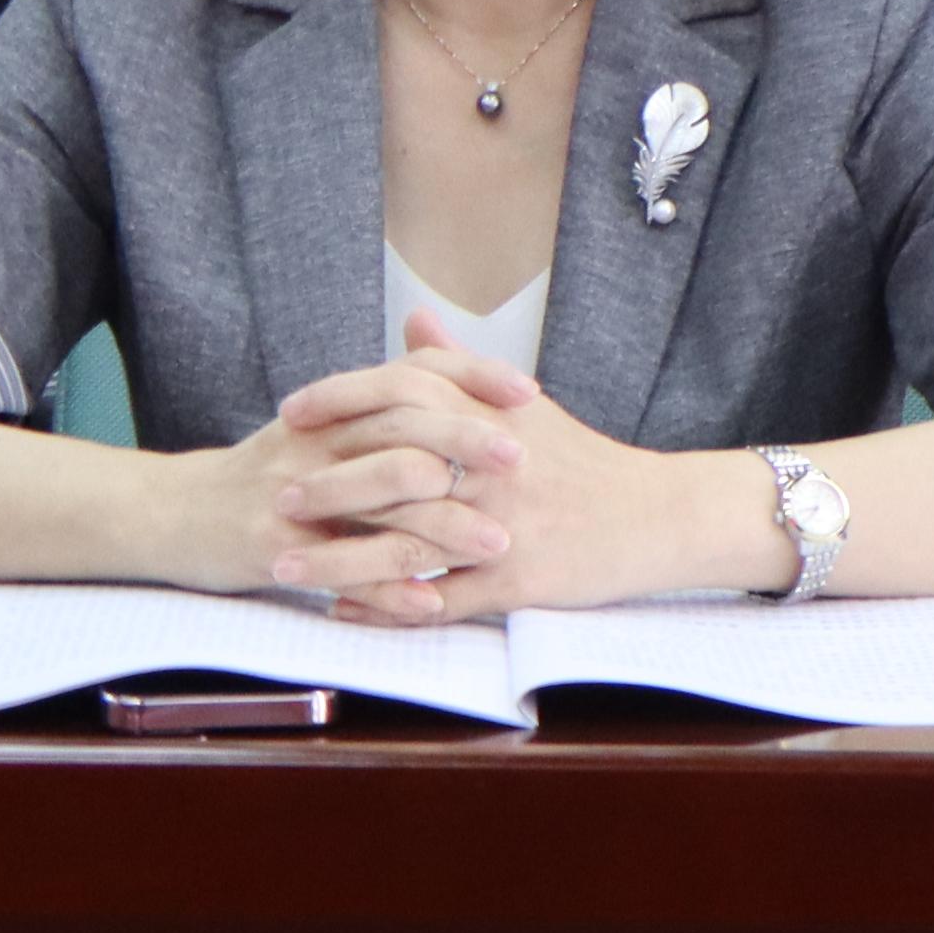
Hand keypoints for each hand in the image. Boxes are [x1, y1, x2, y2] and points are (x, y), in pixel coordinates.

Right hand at [134, 344, 527, 612]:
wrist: (174, 514)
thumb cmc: (263, 477)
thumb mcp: (319, 430)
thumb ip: (383, 409)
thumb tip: (456, 387)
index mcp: (335, 409)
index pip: (413, 375)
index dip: (471, 378)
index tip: (528, 391)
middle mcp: (317, 441)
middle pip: (403, 430)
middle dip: (469, 445)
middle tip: (526, 460)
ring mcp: (295, 495)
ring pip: (380, 502)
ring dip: (445, 525)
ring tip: (500, 543)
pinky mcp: (275, 549)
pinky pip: (342, 570)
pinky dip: (391, 589)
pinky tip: (433, 602)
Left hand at [240, 328, 753, 621]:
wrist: (658, 516)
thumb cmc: (585, 462)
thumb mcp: (525, 405)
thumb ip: (462, 366)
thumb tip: (414, 321)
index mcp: (492, 416)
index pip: (403, 393)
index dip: (341, 400)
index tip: (292, 411)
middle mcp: (494, 466)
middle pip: (392, 468)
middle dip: (327, 483)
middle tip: (275, 494)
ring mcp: (504, 525)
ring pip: (404, 541)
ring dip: (337, 557)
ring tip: (284, 566)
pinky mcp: (518, 580)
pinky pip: (438, 600)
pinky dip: (385, 607)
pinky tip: (343, 611)